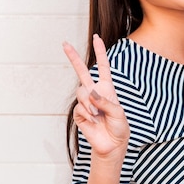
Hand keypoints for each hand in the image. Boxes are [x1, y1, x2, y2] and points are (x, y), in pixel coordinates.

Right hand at [63, 34, 129, 157]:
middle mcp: (95, 92)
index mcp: (107, 88)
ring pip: (81, 92)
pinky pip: (80, 107)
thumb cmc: (119, 128)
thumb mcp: (119, 113)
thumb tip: (91, 94)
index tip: (97, 38)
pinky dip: (87, 113)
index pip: (104, 67)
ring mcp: (86, 102)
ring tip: (98, 115)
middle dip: (73, 57)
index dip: (100, 52)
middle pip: (82, 71)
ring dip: (90, 104)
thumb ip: (106, 102)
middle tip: (64, 43)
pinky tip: (93, 121)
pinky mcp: (79, 113)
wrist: (112, 145)